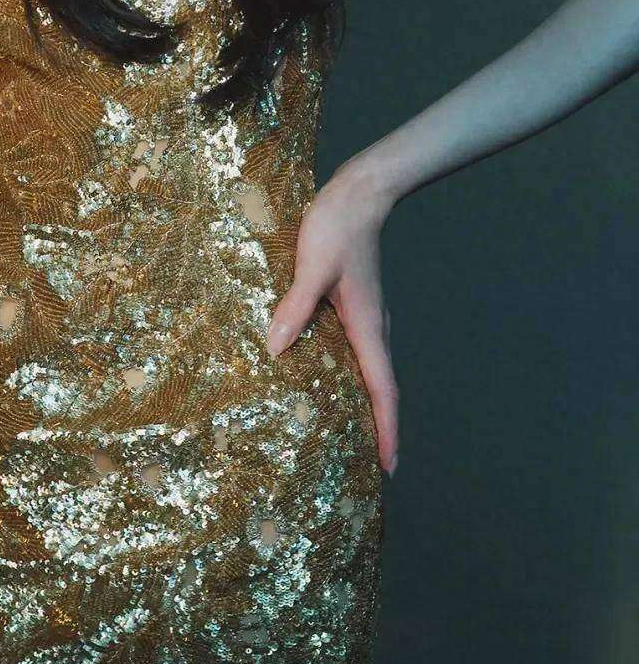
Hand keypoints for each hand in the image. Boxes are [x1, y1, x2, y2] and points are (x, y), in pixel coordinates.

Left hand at [265, 159, 399, 475]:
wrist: (359, 193)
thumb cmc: (336, 226)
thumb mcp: (312, 264)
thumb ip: (295, 305)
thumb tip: (275, 349)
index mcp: (368, 326)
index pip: (384, 390)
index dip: (387, 430)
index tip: (389, 467)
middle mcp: (374, 330)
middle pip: (383, 391)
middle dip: (381, 431)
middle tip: (372, 471)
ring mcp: (368, 320)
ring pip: (373, 375)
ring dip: (369, 408)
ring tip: (355, 440)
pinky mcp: (357, 309)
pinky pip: (360, 358)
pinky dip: (355, 383)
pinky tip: (332, 388)